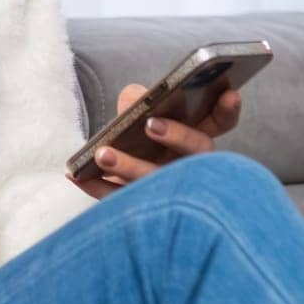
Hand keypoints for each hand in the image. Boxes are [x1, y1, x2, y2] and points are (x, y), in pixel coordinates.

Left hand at [68, 84, 242, 200]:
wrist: (126, 194)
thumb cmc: (137, 141)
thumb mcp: (140, 115)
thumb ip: (139, 101)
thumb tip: (134, 100)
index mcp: (195, 136)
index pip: (221, 121)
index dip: (228, 109)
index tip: (229, 93)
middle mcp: (191, 166)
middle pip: (198, 153)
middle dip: (178, 137)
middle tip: (150, 124)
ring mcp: (170, 191)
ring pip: (158, 182)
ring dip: (129, 167)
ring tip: (103, 153)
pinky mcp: (141, 211)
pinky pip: (120, 200)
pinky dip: (95, 186)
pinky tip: (74, 175)